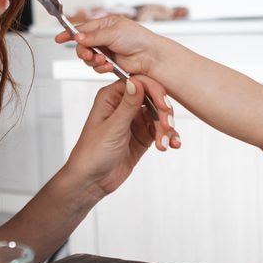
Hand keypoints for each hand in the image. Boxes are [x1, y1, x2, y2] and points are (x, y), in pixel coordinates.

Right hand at [55, 15, 158, 77]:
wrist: (150, 56)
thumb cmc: (137, 39)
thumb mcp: (113, 33)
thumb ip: (93, 36)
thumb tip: (77, 37)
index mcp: (104, 25)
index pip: (82, 29)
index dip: (69, 34)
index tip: (59, 39)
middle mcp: (103, 38)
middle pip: (82, 45)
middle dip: (83, 51)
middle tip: (88, 54)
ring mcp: (106, 51)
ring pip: (88, 58)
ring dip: (93, 60)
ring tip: (103, 60)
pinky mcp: (109, 64)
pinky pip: (97, 67)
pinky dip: (101, 67)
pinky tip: (109, 66)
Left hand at [66, 75, 179, 198]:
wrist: (92, 180)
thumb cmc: (92, 153)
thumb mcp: (112, 128)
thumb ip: (128, 105)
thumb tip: (136, 82)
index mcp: (111, 97)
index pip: (139, 83)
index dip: (155, 92)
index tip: (164, 106)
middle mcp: (124, 105)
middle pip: (153, 98)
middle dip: (164, 112)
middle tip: (168, 127)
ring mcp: (134, 120)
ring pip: (159, 115)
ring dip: (166, 128)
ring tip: (164, 143)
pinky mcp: (142, 135)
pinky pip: (160, 130)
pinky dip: (168, 137)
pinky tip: (170, 145)